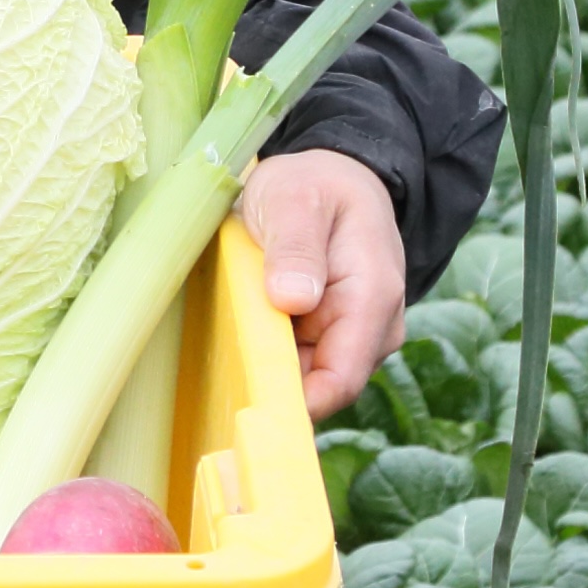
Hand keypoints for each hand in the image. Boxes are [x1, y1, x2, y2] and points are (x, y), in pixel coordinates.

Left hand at [235, 149, 404, 420]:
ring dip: (264, 368)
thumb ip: (296, 247)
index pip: (341, 378)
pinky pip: (296, 358)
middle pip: (319, 385)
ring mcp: (350, 333)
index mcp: (371, 298)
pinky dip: (267, 354)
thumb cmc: (314, 185)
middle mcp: (371, 328)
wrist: (332, 177)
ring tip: (217, 352)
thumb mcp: (295, 201)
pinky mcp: (328, 332)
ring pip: (305, 375)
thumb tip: (293, 299)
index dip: (297, 403)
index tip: (247, 409)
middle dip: (272, 386)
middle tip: (215, 381)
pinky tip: (233, 342)